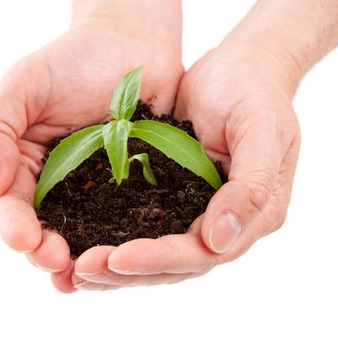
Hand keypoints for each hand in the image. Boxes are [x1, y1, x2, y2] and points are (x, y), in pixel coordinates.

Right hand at [0, 17, 182, 292]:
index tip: (27, 240)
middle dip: (48, 253)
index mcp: (26, 166)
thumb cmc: (75, 60)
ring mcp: (100, 193)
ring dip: (85, 261)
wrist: (134, 45)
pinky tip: (128, 258)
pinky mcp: (138, 192)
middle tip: (61, 265)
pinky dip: (126, 244)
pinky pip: (131, 224)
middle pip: (47, 232)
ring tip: (90, 276)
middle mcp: (60, 187)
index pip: (11, 207)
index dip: (15, 228)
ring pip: (87, 237)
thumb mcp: (23, 86)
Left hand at [71, 44, 300, 289]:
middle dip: (130, 270)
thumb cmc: (254, 91)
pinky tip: (86, 247)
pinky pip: (146, 227)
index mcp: (255, 215)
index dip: (161, 259)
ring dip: (118, 267)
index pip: (204, 252)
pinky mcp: (175, 197)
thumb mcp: (262, 131)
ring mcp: (199, 212)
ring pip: (158, 255)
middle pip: (176, 263)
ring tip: (76, 271)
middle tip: (83, 270)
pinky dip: (117, 241)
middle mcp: (226, 223)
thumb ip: (250, 186)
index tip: (118, 258)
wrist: (240, 67)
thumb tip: (219, 240)